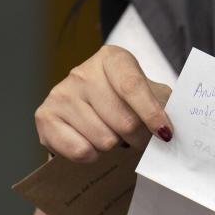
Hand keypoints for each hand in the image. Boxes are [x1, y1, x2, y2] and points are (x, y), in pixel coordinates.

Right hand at [35, 45, 173, 162]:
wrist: (97, 110)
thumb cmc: (132, 102)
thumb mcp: (155, 96)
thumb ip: (166, 108)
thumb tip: (169, 132)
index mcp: (113, 59)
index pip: (133, 87)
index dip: (151, 114)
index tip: (165, 134)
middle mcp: (82, 71)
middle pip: (123, 120)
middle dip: (138, 138)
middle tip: (138, 138)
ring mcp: (60, 93)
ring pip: (104, 139)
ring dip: (115, 147)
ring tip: (113, 136)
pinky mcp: (44, 116)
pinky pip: (79, 151)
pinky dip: (92, 156)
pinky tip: (93, 144)